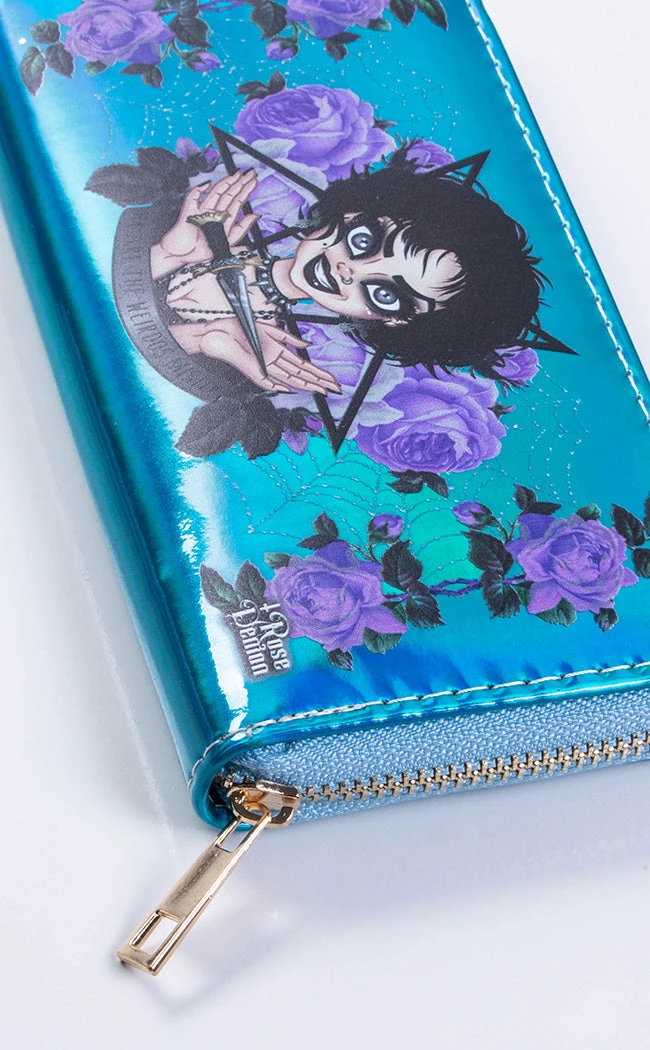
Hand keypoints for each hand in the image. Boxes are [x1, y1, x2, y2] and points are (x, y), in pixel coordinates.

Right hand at [151, 171, 259, 278]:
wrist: (180, 258)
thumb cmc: (199, 253)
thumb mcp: (226, 246)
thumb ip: (240, 232)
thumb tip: (255, 216)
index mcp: (222, 221)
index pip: (236, 203)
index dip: (245, 192)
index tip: (253, 182)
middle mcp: (213, 214)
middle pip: (229, 195)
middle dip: (240, 183)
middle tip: (251, 173)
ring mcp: (201, 212)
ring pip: (215, 193)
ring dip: (226, 183)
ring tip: (237, 175)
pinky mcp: (189, 213)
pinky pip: (193, 197)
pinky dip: (198, 190)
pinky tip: (207, 185)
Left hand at [194, 319, 341, 395]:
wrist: (217, 330)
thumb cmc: (238, 327)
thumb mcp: (270, 328)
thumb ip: (289, 338)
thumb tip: (308, 344)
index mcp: (277, 353)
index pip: (303, 366)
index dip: (318, 373)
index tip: (331, 379)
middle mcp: (273, 362)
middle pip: (301, 375)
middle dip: (319, 381)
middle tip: (335, 388)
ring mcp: (263, 367)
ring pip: (289, 379)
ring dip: (306, 385)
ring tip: (322, 390)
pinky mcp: (251, 369)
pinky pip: (267, 380)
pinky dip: (278, 384)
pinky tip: (291, 389)